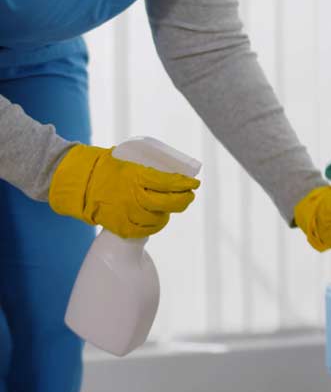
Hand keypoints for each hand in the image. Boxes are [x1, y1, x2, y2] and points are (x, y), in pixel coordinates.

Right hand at [49, 145, 199, 237]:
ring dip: (168, 213)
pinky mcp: (121, 227)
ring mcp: (128, 213)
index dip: (185, 184)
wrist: (76, 182)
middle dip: (184, 200)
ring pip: (159, 218)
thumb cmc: (102, 167)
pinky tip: (156, 219)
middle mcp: (134, 196)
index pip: (169, 182)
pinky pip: (145, 231)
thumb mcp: (127, 161)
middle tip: (189, 196)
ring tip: (170, 207)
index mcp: (137, 176)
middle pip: (169, 203)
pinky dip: (153, 226)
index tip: (194, 183)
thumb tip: (169, 174)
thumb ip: (146, 170)